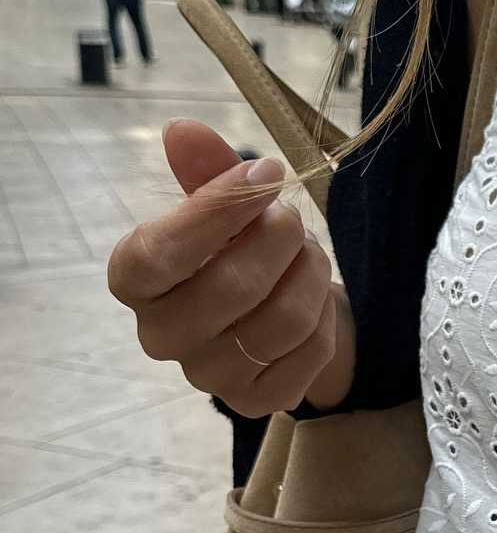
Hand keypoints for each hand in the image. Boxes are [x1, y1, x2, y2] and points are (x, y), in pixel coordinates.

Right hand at [107, 119, 354, 416]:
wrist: (285, 309)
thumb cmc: (242, 250)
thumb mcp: (226, 206)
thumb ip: (205, 170)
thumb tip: (183, 131)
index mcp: (136, 282)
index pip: (156, 255)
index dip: (215, 211)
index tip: (264, 175)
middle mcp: (160, 336)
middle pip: (231, 287)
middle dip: (279, 238)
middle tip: (292, 217)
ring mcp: (209, 376)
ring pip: (281, 318)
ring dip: (311, 271)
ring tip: (309, 252)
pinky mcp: (257, 401)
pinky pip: (310, 350)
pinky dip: (325, 313)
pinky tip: (315, 298)